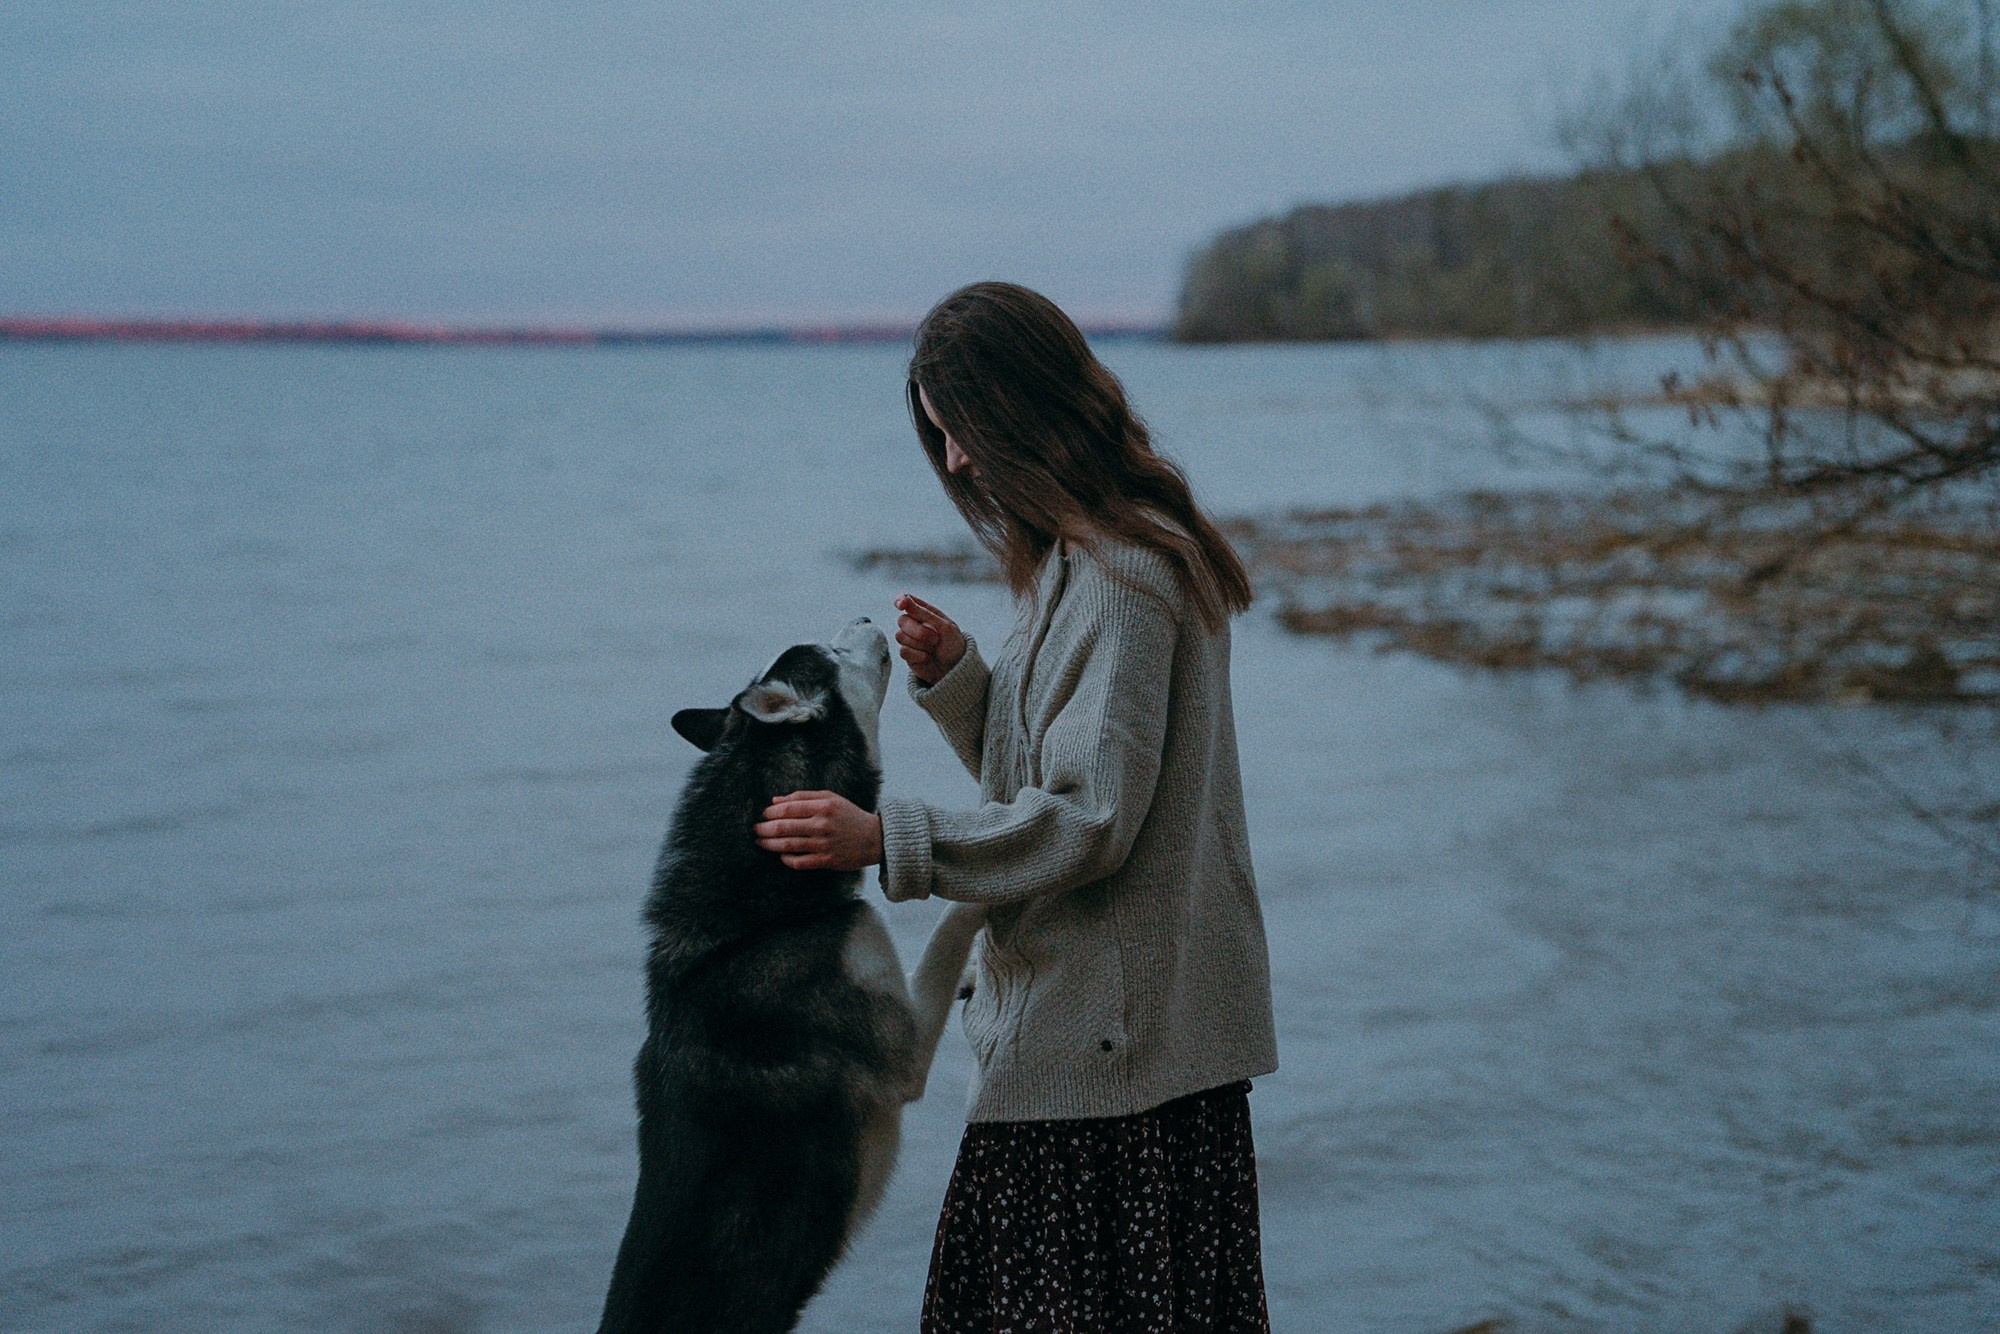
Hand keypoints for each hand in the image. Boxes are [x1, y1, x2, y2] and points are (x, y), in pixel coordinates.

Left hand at [754, 791, 882, 870]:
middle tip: (755, 829)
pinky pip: (799, 862)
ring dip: (769, 844)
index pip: (788, 809)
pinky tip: (781, 856)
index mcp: (823, 806)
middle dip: (764, 829)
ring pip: (788, 845)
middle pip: (783, 827)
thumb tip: (775, 801)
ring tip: (760, 842)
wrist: (874, 838)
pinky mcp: (827, 861)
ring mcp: (824, 844)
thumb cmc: (849, 815)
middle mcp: (822, 825)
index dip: (770, 812)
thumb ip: (803, 796)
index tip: (764, 814)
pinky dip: (786, 859)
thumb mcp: (830, 798)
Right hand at [894, 594, 965, 685]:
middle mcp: (915, 623)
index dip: (900, 600)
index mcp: (925, 612)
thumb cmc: (953, 645)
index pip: (906, 600)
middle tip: (935, 639)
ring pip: (900, 636)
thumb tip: (904, 599)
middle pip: (902, 620)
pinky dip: (918, 655)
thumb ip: (923, 613)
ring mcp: (909, 639)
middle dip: (918, 631)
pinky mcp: (907, 654)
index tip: (902, 605)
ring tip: (933, 648)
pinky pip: (903, 650)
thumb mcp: (943, 626)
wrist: (956, 670)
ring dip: (920, 644)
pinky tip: (927, 658)